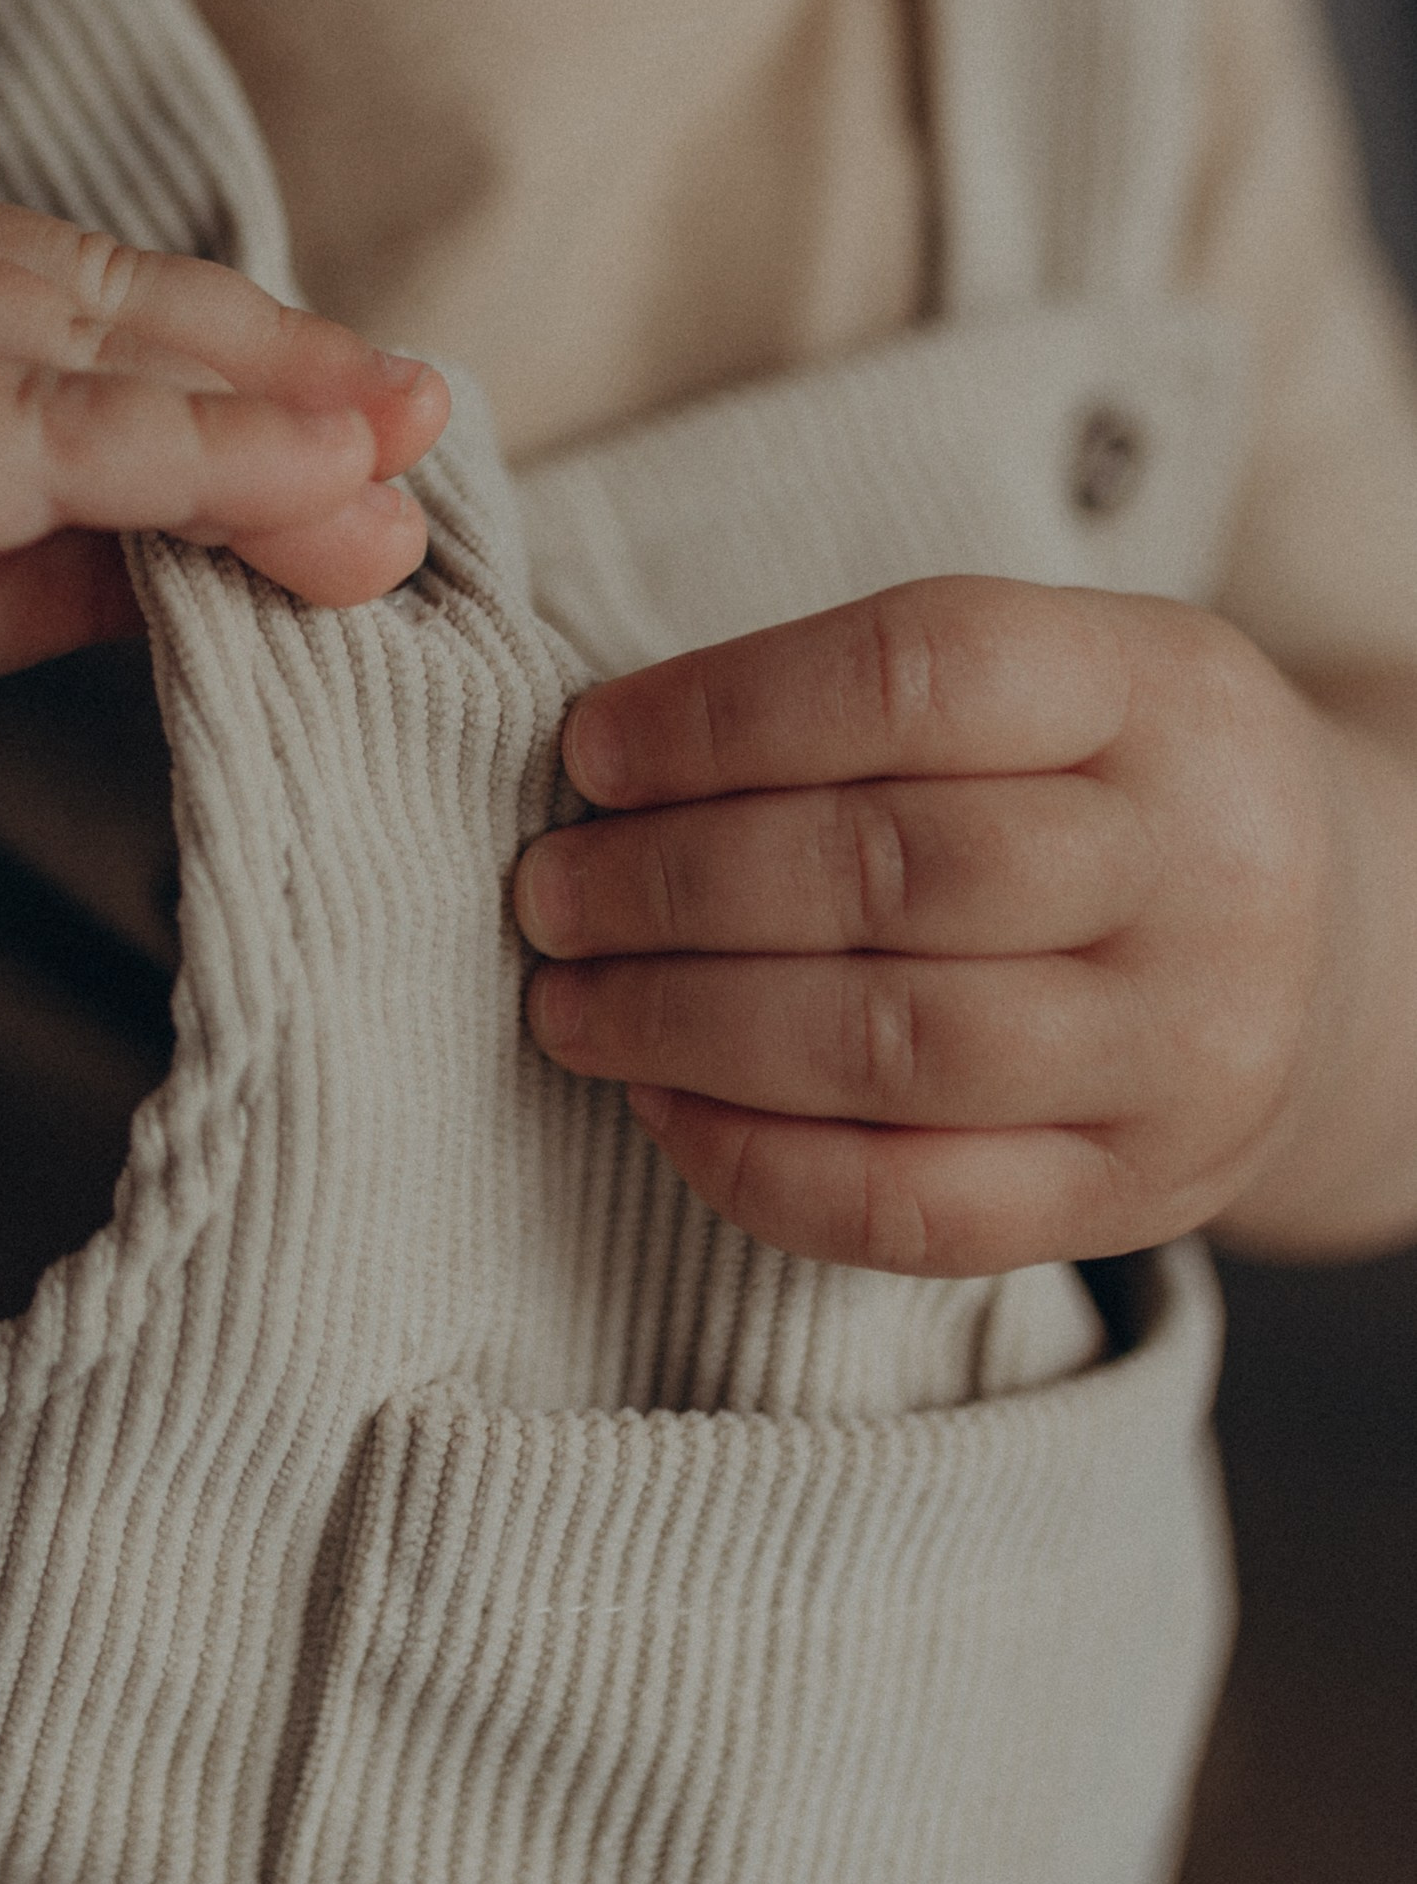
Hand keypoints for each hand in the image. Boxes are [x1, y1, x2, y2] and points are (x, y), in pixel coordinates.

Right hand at [0, 202, 447, 932]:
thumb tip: (237, 542)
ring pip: (91, 348)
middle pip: (110, 301)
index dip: (244, 354)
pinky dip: (194, 457)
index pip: (83, 298)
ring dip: (273, 415)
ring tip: (406, 481)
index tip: (383, 415)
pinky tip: (312, 488)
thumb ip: (53, 548)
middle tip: (435, 437)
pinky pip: (39, 434)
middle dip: (289, 375)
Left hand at [513, 576, 1345, 1274]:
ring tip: (573, 1000)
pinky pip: (918, 1207)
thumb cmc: (1114, 788)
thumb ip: (870, 701)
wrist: (1335, 951)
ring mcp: (1185, 1049)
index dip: (723, 713)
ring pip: (893, 1046)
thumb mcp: (1060, 676)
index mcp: (1161, 690)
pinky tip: (664, 1110)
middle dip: (672, 885)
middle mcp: (1201, 868)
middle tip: (547, 891)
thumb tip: (608, 762)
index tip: (590, 749)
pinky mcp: (1141, 1193)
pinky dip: (757, 1165)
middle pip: (891, 869)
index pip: (919, 676)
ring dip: (686, 1026)